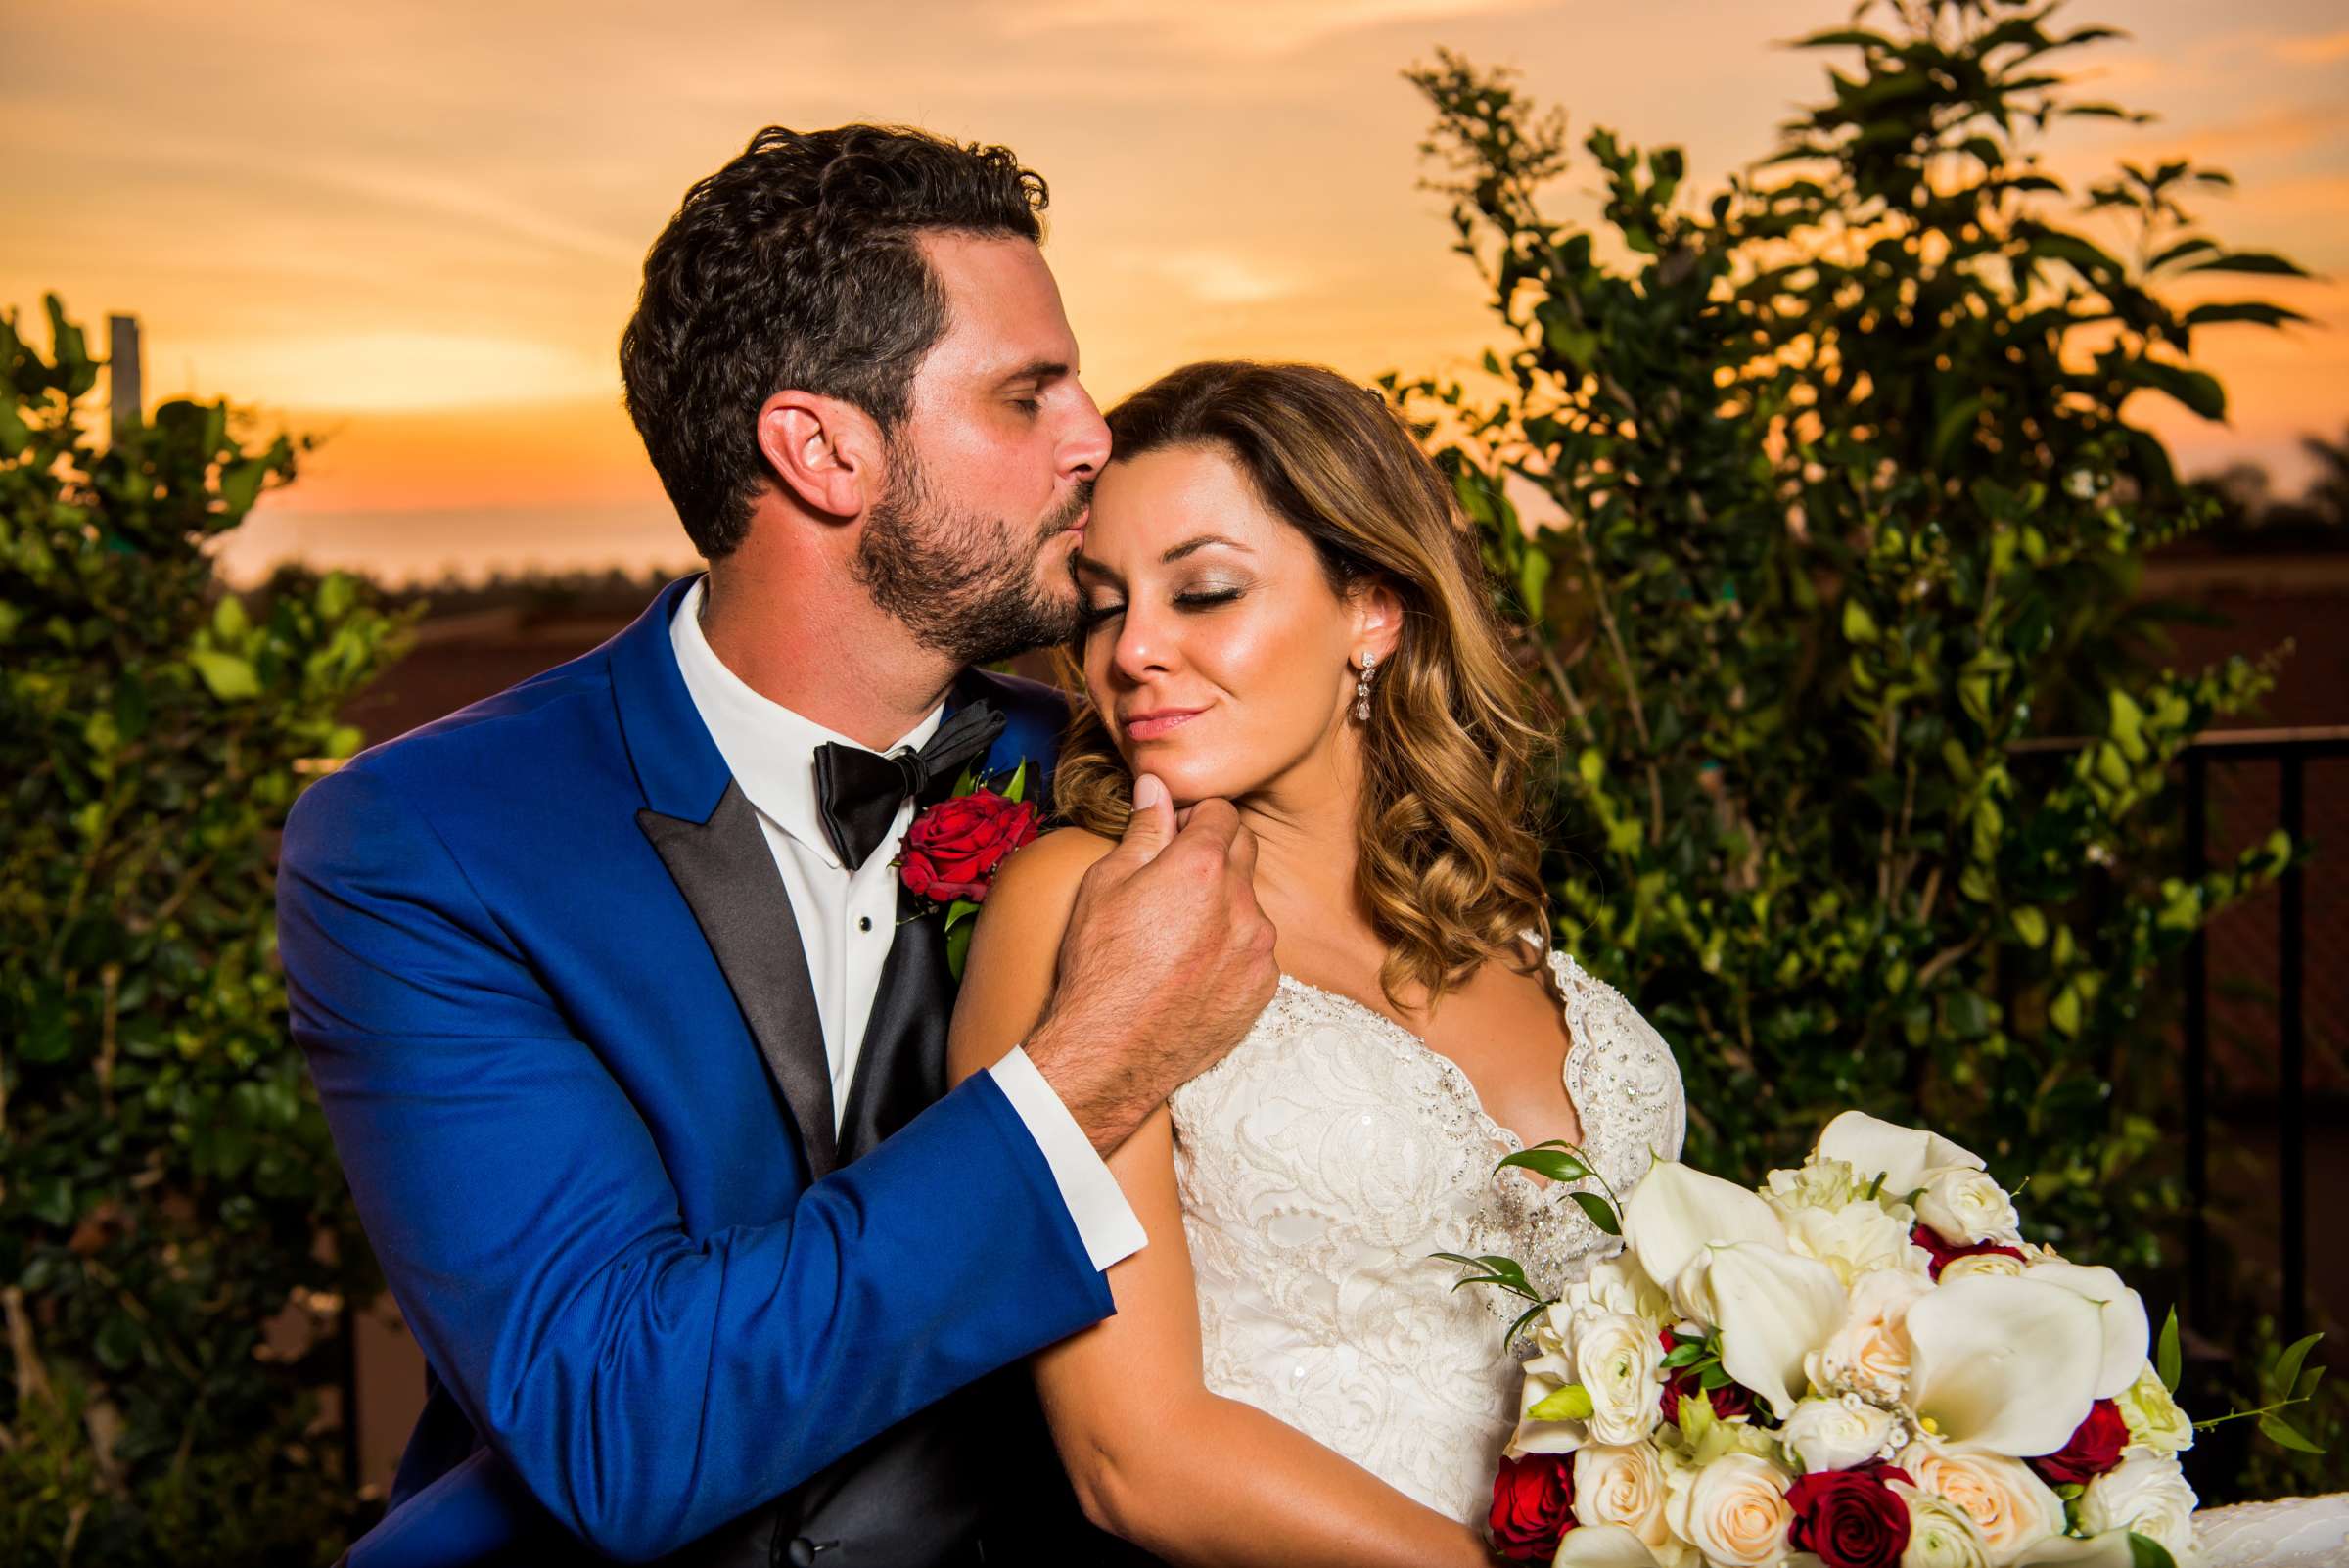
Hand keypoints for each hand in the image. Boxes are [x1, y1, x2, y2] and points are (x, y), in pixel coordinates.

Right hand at [1024, 773, 1277, 1155]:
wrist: (1111, 1052)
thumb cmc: (1098, 966)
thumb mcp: (1105, 885)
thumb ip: (1143, 830)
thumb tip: (1156, 786)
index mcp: (1202, 866)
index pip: (1222, 812)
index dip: (1195, 816)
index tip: (1173, 833)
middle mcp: (1242, 902)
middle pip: (1243, 850)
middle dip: (1214, 852)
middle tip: (1173, 878)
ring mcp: (1258, 948)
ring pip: (1248, 904)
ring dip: (1224, 904)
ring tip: (1178, 934)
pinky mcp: (1263, 988)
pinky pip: (1255, 951)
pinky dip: (1232, 950)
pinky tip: (1193, 969)